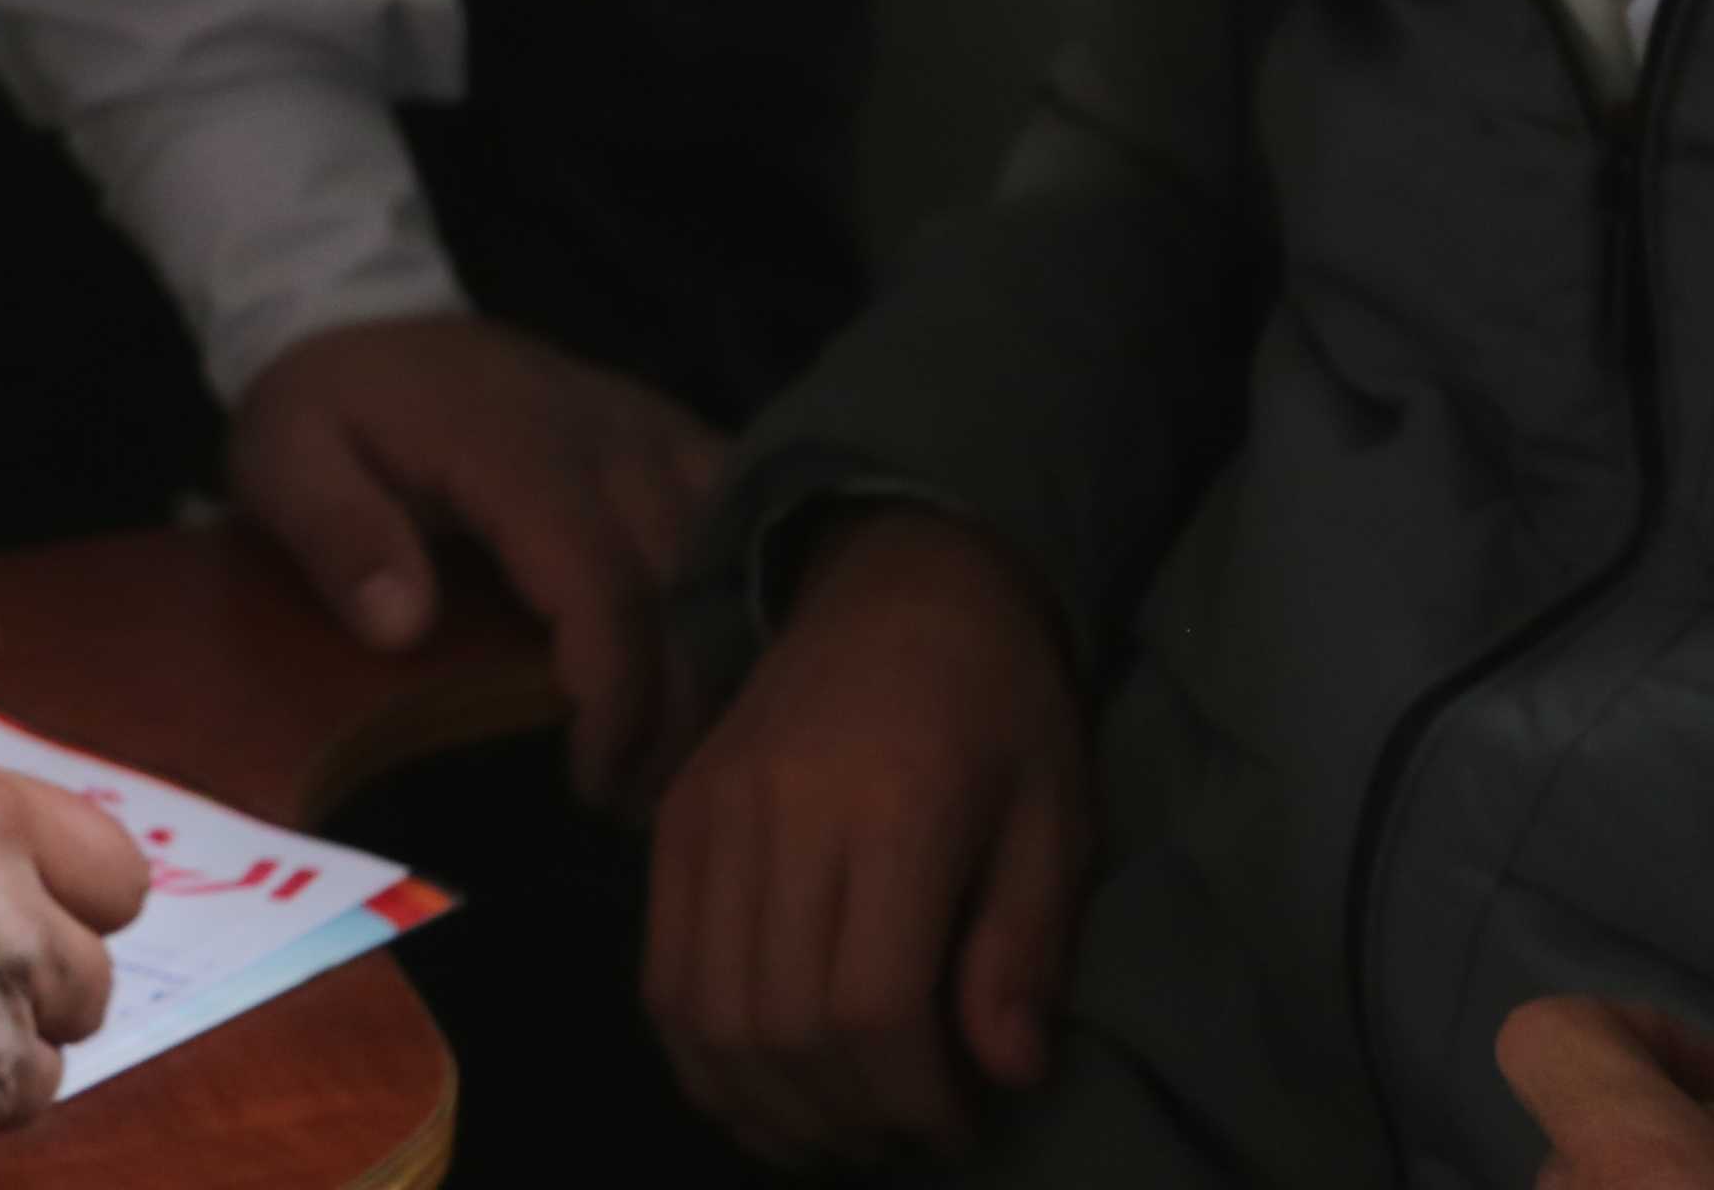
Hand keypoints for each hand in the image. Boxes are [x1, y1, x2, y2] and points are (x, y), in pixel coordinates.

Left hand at [228, 309, 724, 799]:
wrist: (363, 313)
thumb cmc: (326, 406)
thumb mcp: (283, 456)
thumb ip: (336, 532)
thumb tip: (400, 625)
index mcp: (518, 448)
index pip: (603, 586)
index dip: (614, 698)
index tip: (592, 785)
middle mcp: (610, 438)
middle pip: (688, 590)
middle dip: (677, 712)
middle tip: (636, 809)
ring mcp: (653, 432)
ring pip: (732, 560)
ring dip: (717, 668)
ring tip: (674, 766)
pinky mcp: (673, 437)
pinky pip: (741, 519)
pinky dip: (745, 601)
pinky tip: (723, 682)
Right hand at [643, 506, 1089, 1166]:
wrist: (899, 579)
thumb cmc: (1000, 705)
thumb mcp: (1055, 817)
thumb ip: (1024, 946)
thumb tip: (1005, 1073)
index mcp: (894, 811)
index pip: (872, 1005)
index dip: (913, 1098)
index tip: (961, 1126)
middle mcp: (782, 813)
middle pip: (782, 1022)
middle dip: (846, 1114)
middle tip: (900, 1136)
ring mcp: (709, 812)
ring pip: (706, 1008)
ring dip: (766, 1101)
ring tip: (832, 1130)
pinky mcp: (671, 817)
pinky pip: (659, 967)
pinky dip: (696, 1051)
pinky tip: (754, 1088)